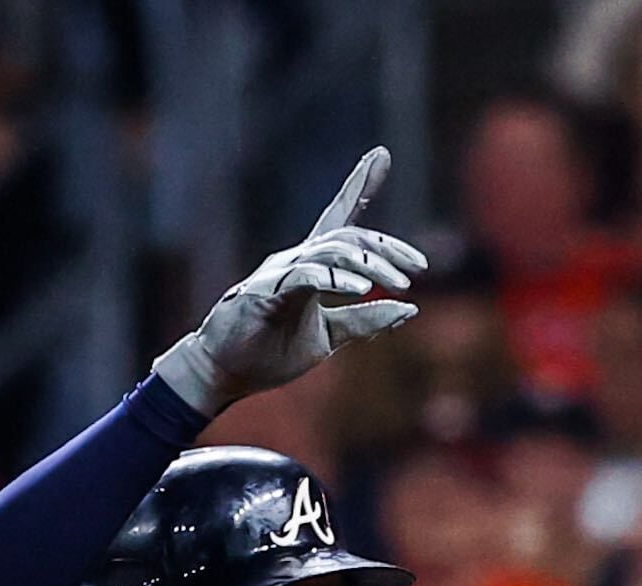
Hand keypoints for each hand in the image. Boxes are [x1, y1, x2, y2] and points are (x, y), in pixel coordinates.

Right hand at [153, 147, 424, 419]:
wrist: (224, 375)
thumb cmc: (269, 353)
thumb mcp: (328, 338)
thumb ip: (364, 322)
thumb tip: (411, 308)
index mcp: (310, 266)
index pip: (339, 219)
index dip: (358, 186)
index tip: (380, 155)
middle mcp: (295, 259)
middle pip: (347, 237)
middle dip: (385, 250)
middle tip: (417, 268)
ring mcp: (278, 272)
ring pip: (331, 252)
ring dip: (368, 268)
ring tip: (397, 284)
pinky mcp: (264, 291)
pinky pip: (304, 276)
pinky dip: (335, 279)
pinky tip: (361, 290)